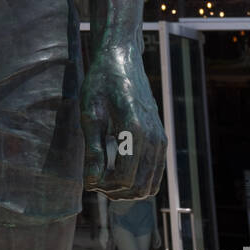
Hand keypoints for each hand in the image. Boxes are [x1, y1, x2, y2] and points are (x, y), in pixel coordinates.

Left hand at [81, 43, 166, 199]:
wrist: (122, 57)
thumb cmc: (101, 81)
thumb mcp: (90, 113)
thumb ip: (92, 150)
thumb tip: (91, 183)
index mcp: (136, 130)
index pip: (126, 178)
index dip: (105, 186)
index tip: (88, 179)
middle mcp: (154, 137)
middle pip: (140, 187)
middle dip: (116, 192)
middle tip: (95, 182)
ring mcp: (161, 138)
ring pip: (150, 184)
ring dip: (128, 190)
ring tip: (104, 179)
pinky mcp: (161, 137)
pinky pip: (155, 172)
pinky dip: (138, 180)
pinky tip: (117, 170)